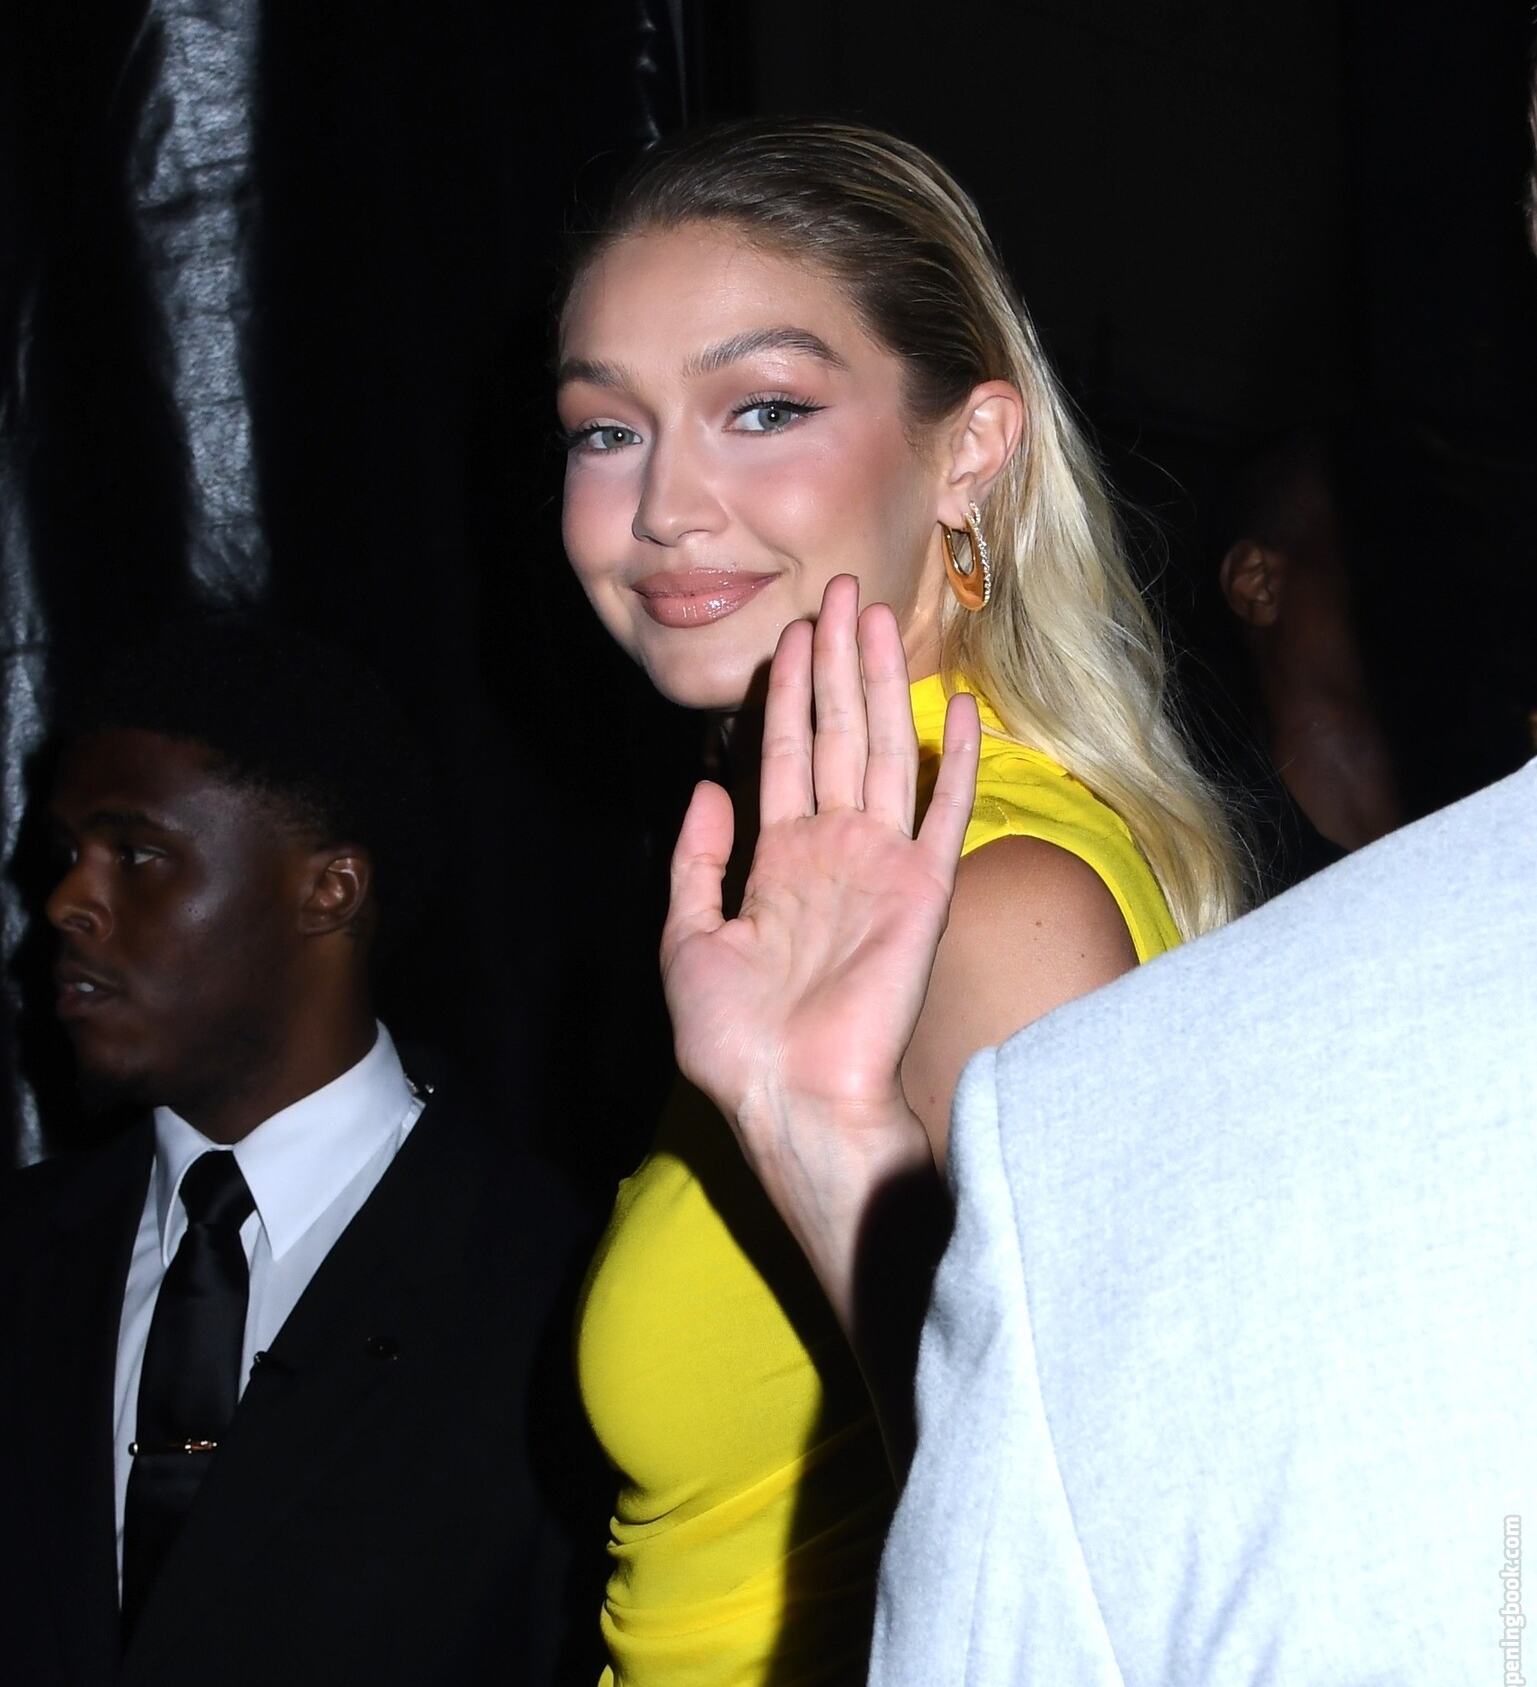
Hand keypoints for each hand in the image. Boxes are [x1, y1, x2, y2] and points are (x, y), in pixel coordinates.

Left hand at [661, 575, 979, 1322]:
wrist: (791, 1094)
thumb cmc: (734, 1036)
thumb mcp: (686, 939)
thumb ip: (696, 862)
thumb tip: (707, 788)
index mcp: (780, 859)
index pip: (786, 754)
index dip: (790, 693)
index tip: (795, 632)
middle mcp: (835, 849)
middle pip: (840, 734)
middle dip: (838, 663)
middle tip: (844, 592)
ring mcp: (882, 865)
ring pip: (886, 751)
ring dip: (885, 685)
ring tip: (882, 618)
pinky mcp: (923, 889)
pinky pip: (944, 813)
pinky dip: (958, 761)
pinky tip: (965, 710)